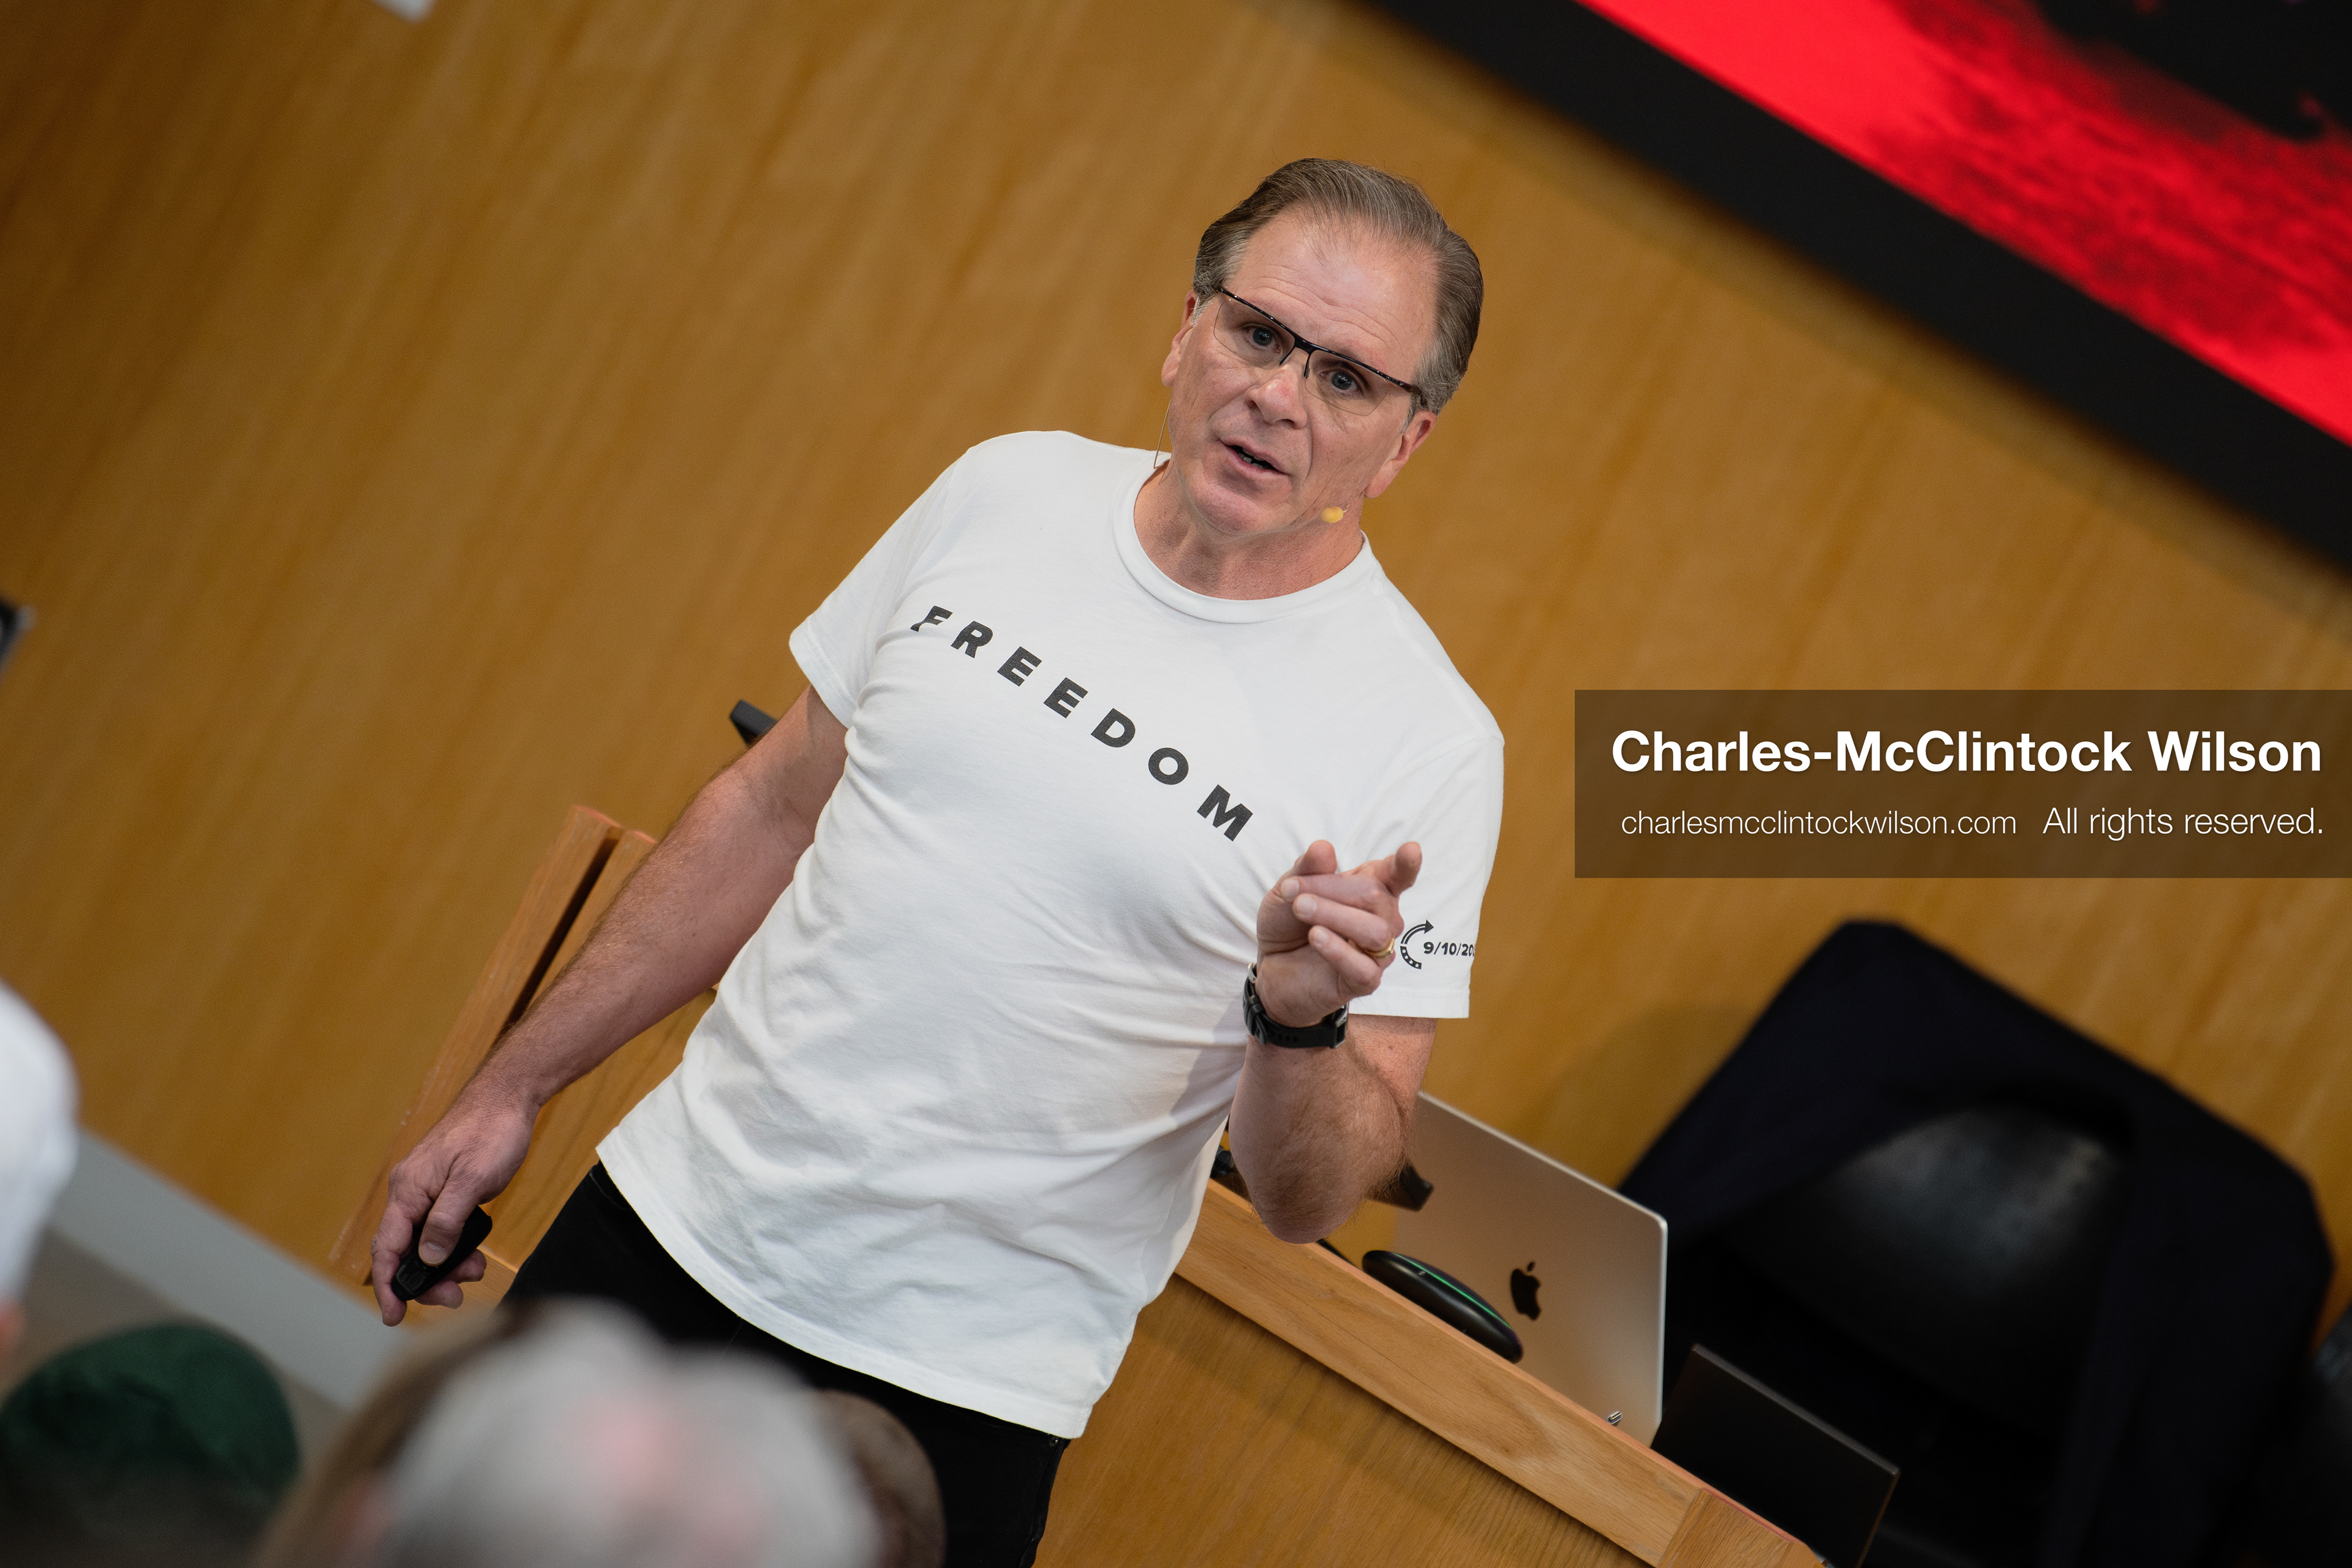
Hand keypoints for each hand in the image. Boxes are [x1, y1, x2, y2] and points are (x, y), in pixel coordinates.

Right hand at [367, 1087, 534, 1324]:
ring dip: (445, 1265)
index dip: (388, 1285)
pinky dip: (453, 1247)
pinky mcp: (445, 1190)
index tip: (392, 1316)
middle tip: (455, 1297)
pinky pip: (440, 1228)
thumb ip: (447, 1220)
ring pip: (425, 1242)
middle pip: (404, 1250)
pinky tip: (474, 1255)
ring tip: (474, 1274)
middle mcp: (411, 1192)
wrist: (509, 1098)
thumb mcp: (473, 1180)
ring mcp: (427, 1190)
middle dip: (426, 1280)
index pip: (387, 1247)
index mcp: (408, 1190)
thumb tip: (428, 1258)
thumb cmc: (492, 1131)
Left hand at [1253, 840, 1421, 1027]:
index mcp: (1371, 890)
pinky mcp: (1365, 982)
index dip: (1406, 864)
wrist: (1270, 967)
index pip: (1397, 876)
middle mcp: (1382, 920)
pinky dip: (1338, 950)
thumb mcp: (1288, 889)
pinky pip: (1365, 968)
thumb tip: (1324, 847)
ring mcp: (1377, 952)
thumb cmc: (1288, 924)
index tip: (1411, 850)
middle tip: (1293, 892)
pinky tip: (1315, 937)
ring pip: (1375, 931)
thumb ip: (1306, 869)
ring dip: (1334, 915)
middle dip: (1331, 889)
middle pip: (1375, 897)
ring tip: (1301, 909)